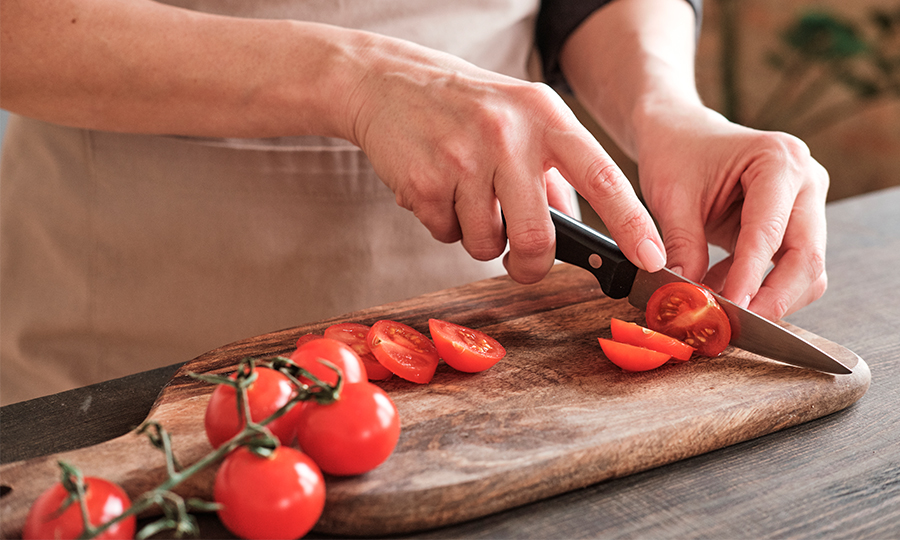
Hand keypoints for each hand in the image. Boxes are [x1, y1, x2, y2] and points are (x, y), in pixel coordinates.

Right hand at [345, 33, 666, 283]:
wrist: (388, 82)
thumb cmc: (465, 107)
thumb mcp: (522, 118)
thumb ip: (554, 171)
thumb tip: (577, 231)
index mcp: (546, 117)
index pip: (604, 177)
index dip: (633, 224)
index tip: (652, 259)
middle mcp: (509, 134)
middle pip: (538, 235)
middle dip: (531, 264)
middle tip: (522, 262)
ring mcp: (464, 157)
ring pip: (487, 243)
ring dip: (479, 237)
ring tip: (465, 197)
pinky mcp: (425, 180)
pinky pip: (446, 233)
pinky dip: (444, 224)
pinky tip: (437, 188)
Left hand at [636, 105, 828, 319]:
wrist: (680, 134)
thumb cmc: (676, 154)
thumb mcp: (670, 197)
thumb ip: (681, 246)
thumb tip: (687, 298)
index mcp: (778, 161)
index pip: (770, 232)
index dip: (750, 277)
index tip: (730, 309)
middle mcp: (805, 181)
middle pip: (807, 258)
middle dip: (773, 299)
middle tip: (736, 326)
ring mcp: (806, 204)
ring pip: (806, 270)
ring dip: (767, 297)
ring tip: (717, 302)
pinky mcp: (795, 225)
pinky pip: (788, 268)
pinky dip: (757, 287)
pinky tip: (717, 285)